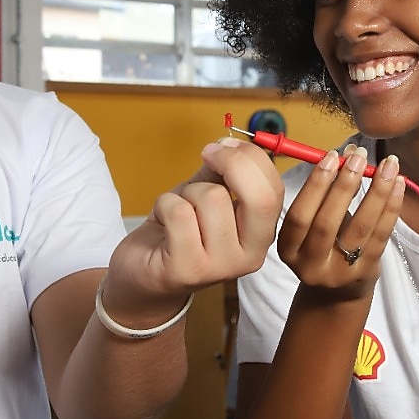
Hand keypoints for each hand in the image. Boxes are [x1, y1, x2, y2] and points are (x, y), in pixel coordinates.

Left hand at [103, 138, 284, 317]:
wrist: (144, 275)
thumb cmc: (178, 232)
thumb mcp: (205, 195)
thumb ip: (222, 170)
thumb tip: (228, 144)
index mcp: (260, 235)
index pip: (274, 190)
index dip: (250, 157)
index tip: (223, 146)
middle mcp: (250, 256)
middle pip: (259, 198)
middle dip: (232, 163)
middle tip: (208, 155)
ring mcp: (220, 267)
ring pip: (212, 198)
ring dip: (188, 192)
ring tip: (179, 208)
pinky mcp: (187, 270)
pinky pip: (180, 213)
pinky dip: (165, 204)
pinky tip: (164, 220)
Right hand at [276, 145, 405, 299]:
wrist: (337, 294)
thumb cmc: (322, 246)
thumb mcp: (311, 226)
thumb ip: (323, 195)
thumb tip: (348, 155)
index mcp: (288, 250)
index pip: (299, 216)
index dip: (315, 185)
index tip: (331, 156)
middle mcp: (311, 266)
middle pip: (326, 223)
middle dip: (344, 185)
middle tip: (358, 156)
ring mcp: (340, 273)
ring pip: (359, 228)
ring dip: (376, 191)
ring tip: (388, 164)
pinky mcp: (366, 272)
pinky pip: (381, 235)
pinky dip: (391, 206)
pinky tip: (398, 183)